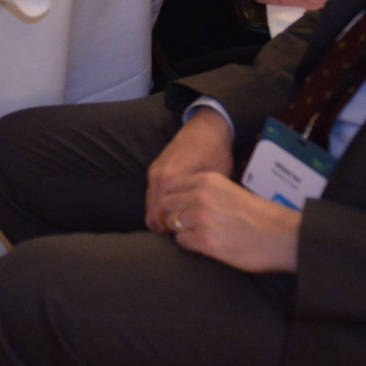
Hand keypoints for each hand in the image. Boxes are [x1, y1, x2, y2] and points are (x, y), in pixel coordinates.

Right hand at [144, 109, 233, 232]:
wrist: (207, 128)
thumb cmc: (215, 153)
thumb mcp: (213, 180)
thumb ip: (201, 201)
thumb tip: (200, 224)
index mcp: (171, 179)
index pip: (160, 217)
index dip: (172, 231)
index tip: (186, 237)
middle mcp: (158, 176)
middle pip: (152, 213)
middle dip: (165, 227)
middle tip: (184, 235)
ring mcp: (154, 172)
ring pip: (151, 205)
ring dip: (161, 216)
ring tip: (180, 225)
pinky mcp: (155, 169)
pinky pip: (153, 194)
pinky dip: (160, 205)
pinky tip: (175, 211)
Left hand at [160, 171, 301, 272]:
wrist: (283, 235)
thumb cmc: (260, 215)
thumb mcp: (229, 190)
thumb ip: (205, 191)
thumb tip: (183, 200)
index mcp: (207, 180)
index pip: (172, 185)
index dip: (174, 198)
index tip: (181, 207)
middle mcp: (200, 196)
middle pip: (167, 204)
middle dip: (173, 213)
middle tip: (185, 223)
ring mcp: (201, 219)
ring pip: (172, 223)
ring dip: (181, 229)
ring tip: (198, 233)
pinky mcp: (205, 241)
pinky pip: (181, 241)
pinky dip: (189, 243)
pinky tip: (204, 243)